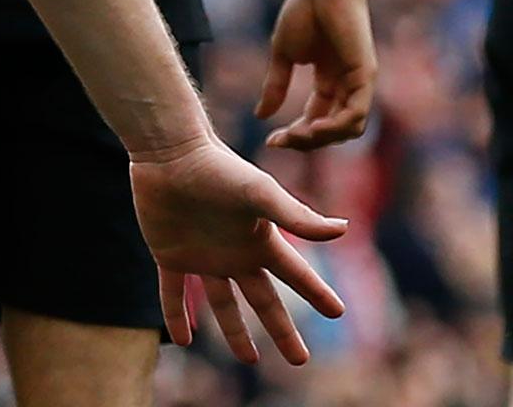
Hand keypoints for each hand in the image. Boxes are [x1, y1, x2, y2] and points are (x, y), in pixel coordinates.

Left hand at [130, 135, 347, 365]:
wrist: (168, 153)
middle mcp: (235, 253)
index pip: (296, 275)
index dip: (317, 294)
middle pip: (265, 300)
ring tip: (250, 359)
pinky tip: (183, 340)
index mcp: (260, 241)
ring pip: (223, 304)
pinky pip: (173, 294)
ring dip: (235, 332)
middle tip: (301, 360)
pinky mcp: (169, 255)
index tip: (338, 313)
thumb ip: (297, 216)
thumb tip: (343, 229)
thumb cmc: (216, 169)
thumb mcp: (259, 194)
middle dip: (282, 329)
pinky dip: (176, 317)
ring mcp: (203, 256)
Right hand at [257, 0, 375, 149]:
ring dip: (322, 138)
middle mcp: (347, 86)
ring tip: (298, 135)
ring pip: (349, 129)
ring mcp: (358, 82)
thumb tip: (260, 116)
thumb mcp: (283, 55)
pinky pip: (356, 113)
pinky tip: (313, 126)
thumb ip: (275, 85)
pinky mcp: (365, 76)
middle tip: (282, 140)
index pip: (315, 118)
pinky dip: (336, 125)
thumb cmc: (304, 12)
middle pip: (332, 129)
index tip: (270, 140)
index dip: (295, 134)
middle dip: (307, 140)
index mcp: (329, 81)